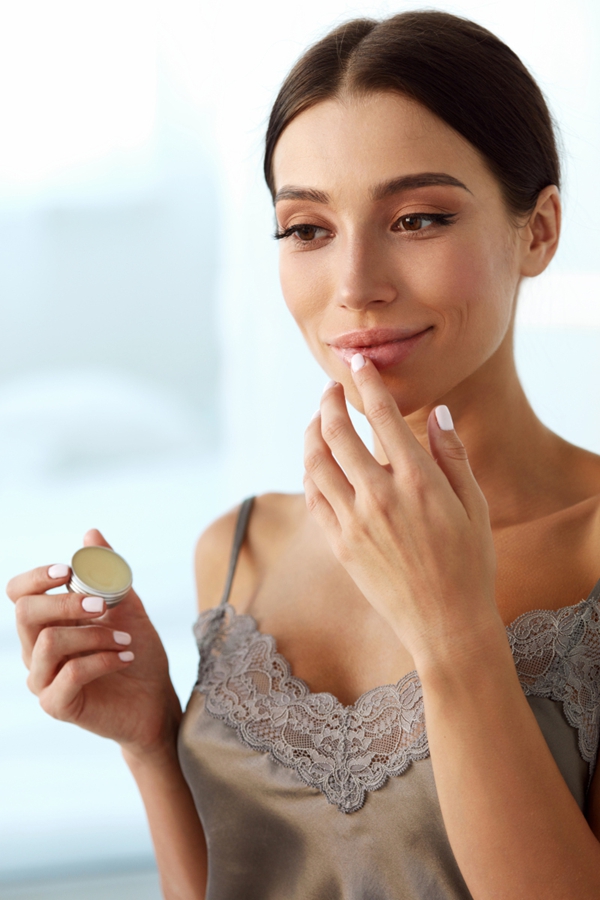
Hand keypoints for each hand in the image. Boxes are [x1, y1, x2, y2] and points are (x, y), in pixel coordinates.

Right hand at [6, 530, 180, 756]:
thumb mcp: (126, 605)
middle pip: (24, 613)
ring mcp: (43, 680)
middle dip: (66, 601)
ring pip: (49, 643)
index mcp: (47, 622)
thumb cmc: (134, 651)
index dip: (36, 577)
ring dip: (93, 634)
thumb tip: (91, 533)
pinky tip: (126, 656)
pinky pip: (69, 675)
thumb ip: (107, 572)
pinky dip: (102, 660)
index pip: (17, 594)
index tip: (67, 569)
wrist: (154, 699)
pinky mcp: (58, 705)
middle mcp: (35, 650)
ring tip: (124, 638)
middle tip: (101, 604)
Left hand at [303, 357, 497, 666]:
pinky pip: (312, 497)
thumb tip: (436, 412)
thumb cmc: (469, 563)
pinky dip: (309, 471)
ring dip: (311, 432)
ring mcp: (354, 522)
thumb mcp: (474, 505)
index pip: (381, 416)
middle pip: (336, 432)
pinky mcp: (339, 545)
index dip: (366, 383)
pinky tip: (316, 462)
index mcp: (417, 481)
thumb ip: (452, 456)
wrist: (445, 624)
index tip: (359, 364)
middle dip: (328, 401)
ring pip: (314, 462)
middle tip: (331, 389)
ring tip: (317, 420)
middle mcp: (379, 496)